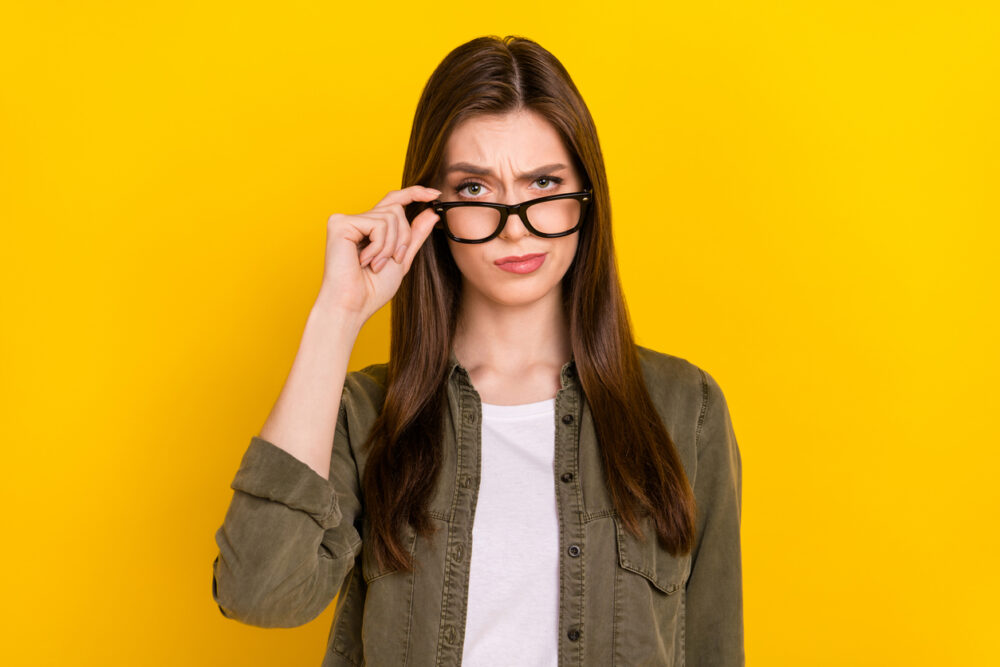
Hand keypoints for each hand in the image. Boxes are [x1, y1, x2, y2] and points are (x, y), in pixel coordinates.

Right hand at [317, 185, 441, 323]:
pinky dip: (379, 247)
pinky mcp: (340, 223)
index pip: (394, 201)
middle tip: (392, 260)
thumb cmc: (372, 289)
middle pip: (397, 210)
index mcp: (371, 228)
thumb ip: (414, 235)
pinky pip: (378, 224)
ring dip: (390, 246)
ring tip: (375, 264)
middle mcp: (358, 220)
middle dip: (402, 238)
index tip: (435, 194)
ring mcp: (347, 220)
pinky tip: (364, 261)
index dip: (415, 193)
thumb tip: (431, 212)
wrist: (354, 304)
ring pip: (390, 216)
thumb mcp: (402, 258)